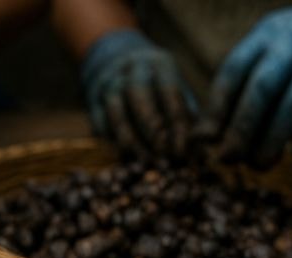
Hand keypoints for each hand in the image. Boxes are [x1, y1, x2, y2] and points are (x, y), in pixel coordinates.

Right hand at [79, 29, 194, 157]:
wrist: (113, 61)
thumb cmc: (155, 82)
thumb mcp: (174, 85)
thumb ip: (186, 111)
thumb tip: (199, 146)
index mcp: (159, 63)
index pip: (170, 91)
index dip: (177, 122)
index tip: (183, 150)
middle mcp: (132, 69)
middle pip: (139, 96)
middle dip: (152, 129)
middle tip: (163, 156)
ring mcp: (109, 84)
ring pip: (116, 113)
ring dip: (131, 141)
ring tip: (144, 162)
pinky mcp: (92, 102)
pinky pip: (101, 125)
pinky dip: (114, 144)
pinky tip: (127, 159)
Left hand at [210, 0, 291, 166]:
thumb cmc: (289, 62)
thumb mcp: (261, 63)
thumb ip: (232, 96)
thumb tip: (200, 139)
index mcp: (263, 40)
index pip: (233, 72)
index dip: (217, 109)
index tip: (206, 140)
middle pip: (263, 89)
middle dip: (241, 129)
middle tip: (228, 159)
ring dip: (273, 140)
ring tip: (260, 165)